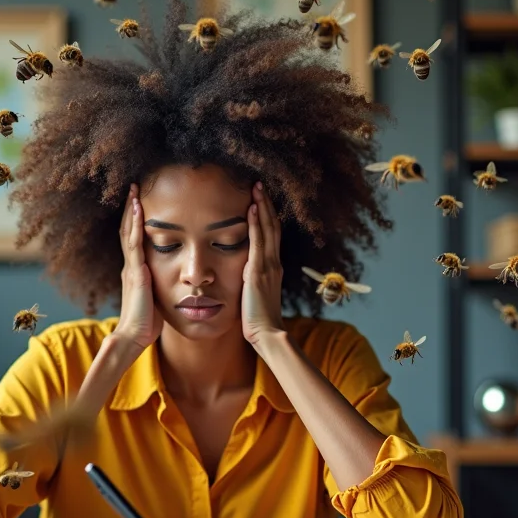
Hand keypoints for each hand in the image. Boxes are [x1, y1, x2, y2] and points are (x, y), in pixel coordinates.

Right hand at [111, 185, 162, 351]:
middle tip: (135, 188)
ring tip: (134, 191)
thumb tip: (171, 281)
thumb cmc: (147, 321)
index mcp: (136, 270)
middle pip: (128, 230)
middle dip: (131, 209)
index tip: (140, 202)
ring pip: (128, 232)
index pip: (134, 239)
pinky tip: (139, 209)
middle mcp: (131, 265)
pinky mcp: (136, 272)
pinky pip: (134, 243)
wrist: (135, 336)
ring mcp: (132, 267)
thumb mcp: (154, 298)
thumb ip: (158, 286)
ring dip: (131, 210)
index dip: (136, 221)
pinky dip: (135, 224)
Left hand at [242, 182, 284, 347]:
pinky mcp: (259, 270)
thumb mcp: (255, 295)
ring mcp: (268, 265)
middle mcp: (274, 263)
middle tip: (259, 184)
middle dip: (266, 204)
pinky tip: (251, 208)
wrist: (266, 333)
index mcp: (273, 268)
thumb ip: (252, 282)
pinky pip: (258, 240)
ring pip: (267, 228)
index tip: (260, 199)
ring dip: (261, 206)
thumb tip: (244, 275)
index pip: (271, 235)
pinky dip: (255, 222)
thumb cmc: (257, 320)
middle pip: (272, 226)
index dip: (267, 216)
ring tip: (256, 188)